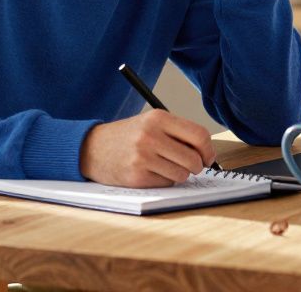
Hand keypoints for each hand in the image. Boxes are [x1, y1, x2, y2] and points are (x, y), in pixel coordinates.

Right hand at [79, 110, 217, 186]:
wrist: (92, 148)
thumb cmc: (128, 136)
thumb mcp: (151, 123)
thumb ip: (178, 132)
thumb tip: (207, 152)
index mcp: (158, 118)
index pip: (199, 135)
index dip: (209, 150)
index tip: (208, 157)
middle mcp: (150, 135)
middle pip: (193, 158)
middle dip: (197, 166)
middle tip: (192, 166)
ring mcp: (142, 157)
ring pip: (182, 174)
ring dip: (179, 174)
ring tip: (165, 166)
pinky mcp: (137, 176)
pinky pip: (166, 183)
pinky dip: (164, 180)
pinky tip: (151, 172)